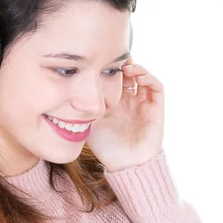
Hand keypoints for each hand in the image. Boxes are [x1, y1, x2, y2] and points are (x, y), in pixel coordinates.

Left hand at [86, 56, 164, 171]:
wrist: (126, 165)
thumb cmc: (107, 149)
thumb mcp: (89, 123)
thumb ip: (81, 109)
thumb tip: (66, 92)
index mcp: (114, 103)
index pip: (113, 79)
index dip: (107, 68)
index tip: (97, 60)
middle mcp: (130, 101)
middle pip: (128, 74)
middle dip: (121, 63)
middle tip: (112, 56)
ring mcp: (143, 104)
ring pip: (143, 77)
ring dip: (136, 68)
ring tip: (125, 66)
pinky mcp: (156, 109)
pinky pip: (157, 87)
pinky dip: (149, 77)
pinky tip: (137, 75)